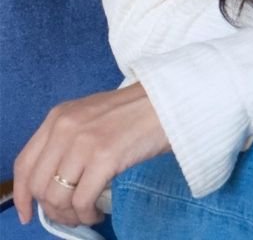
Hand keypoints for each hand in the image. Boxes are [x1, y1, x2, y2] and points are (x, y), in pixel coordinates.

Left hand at [13, 82, 168, 227]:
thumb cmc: (133, 111)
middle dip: (52, 209)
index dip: (22, 195)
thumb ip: (66, 140)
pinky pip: (82, 201)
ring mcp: (83, 141)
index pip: (25, 163)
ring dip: (70, 214)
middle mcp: (65, 127)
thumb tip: (52, 182)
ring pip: (58, 197)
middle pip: (39, 185)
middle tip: (70, 214)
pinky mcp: (104, 157)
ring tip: (86, 213)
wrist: (167, 101)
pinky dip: (86, 214)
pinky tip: (97, 211)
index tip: (28, 213)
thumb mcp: (89, 117)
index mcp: (58, 116)